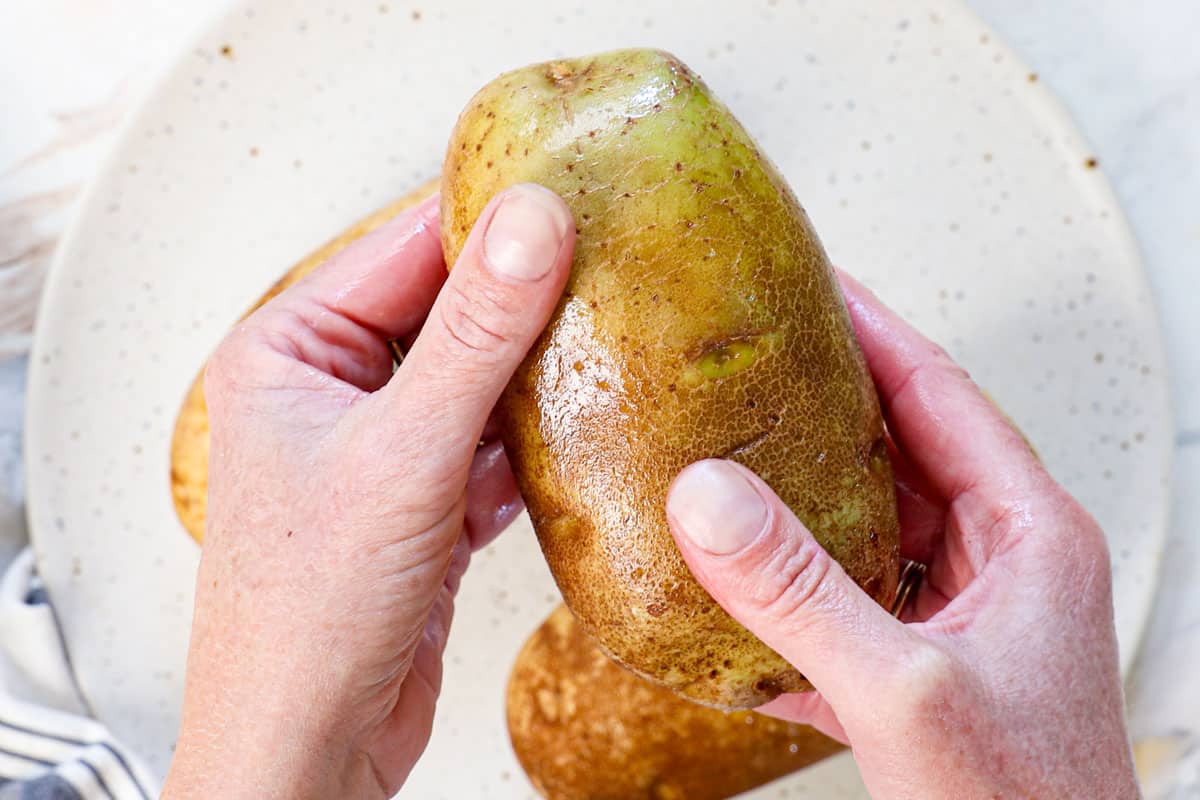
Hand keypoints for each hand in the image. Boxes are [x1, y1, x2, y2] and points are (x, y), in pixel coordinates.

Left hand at [162, 184, 573, 798]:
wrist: (309, 747)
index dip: (486, 219)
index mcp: (289, 351)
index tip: (571, 193)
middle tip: (610, 268)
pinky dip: (531, 447)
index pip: (402, 251)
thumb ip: (473, 334)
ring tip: (608, 348)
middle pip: (446, 314)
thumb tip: (528, 223)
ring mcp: (379, 449)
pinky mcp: (421, 502)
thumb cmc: (305, 614)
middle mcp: (330, 392)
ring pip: (476, 382)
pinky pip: (489, 446)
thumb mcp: (403, 452)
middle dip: (523, 303)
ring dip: (534, 378)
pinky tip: (577, 441)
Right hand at [665, 273, 1138, 798]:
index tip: (810, 279)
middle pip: (903, 442)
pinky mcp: (920, 658)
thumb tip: (709, 499)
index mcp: (1030, 534)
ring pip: (872, 515)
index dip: (872, 328)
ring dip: (803, 485)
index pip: (939, 392)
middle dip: (826, 395)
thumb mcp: (904, 690)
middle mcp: (1000, 559)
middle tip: (753, 348)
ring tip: (732, 440)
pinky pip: (849, 587)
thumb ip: (801, 592)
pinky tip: (738, 574)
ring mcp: (960, 609)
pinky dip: (794, 575)